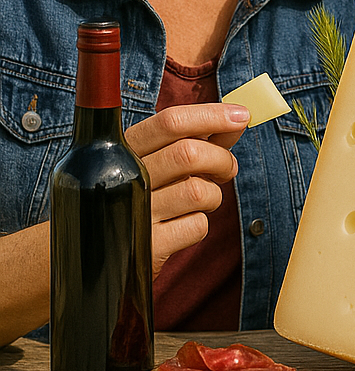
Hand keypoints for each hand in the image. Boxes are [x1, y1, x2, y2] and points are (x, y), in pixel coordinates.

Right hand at [125, 103, 248, 276]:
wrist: (95, 255)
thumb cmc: (140, 197)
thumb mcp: (157, 163)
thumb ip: (197, 140)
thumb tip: (238, 119)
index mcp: (124, 150)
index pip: (170, 121)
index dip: (211, 115)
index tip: (242, 115)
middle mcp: (124, 178)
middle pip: (189, 153)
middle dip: (222, 159)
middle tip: (226, 169)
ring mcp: (133, 213)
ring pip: (198, 191)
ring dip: (213, 194)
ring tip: (203, 199)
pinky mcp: (146, 247)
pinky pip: (196, 226)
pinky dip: (199, 224)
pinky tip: (182, 225)